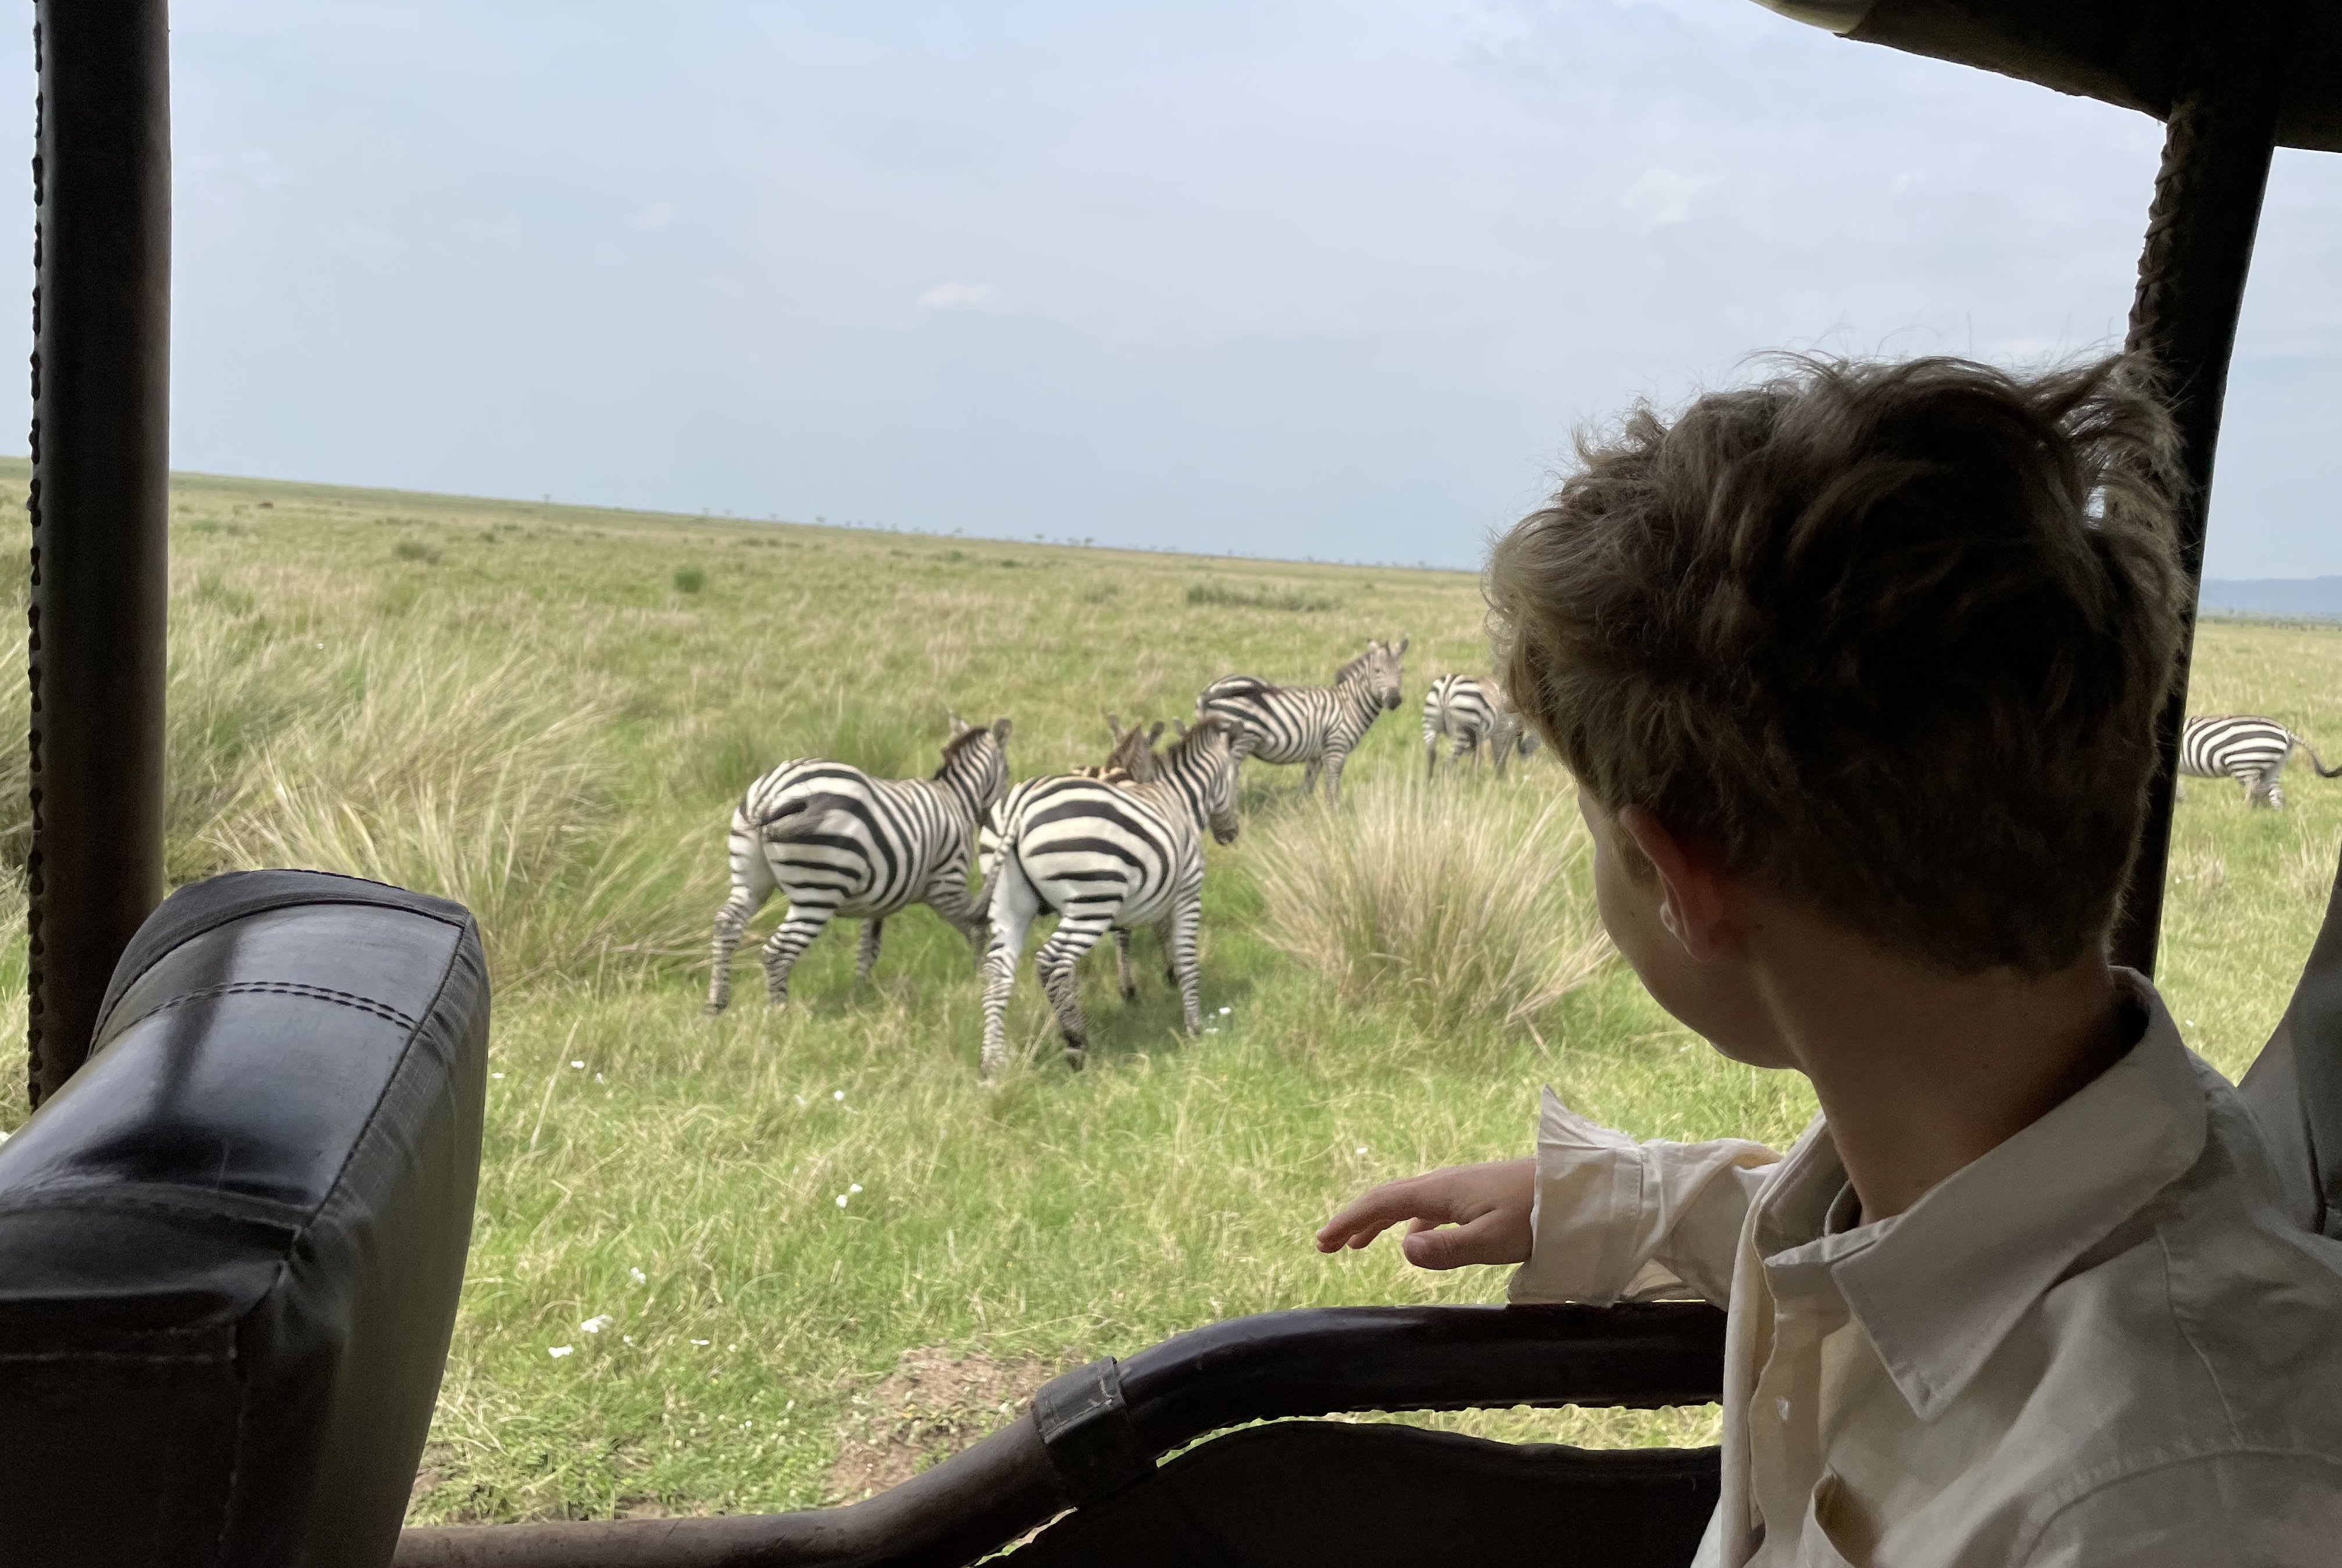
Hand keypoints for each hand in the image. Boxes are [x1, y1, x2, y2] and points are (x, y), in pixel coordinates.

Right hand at [1314, 1158, 1535, 1269]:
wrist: (1575, 1191)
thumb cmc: (1536, 1217)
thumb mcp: (1492, 1240)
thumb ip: (1447, 1248)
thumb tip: (1400, 1248)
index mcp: (1441, 1191)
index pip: (1382, 1202)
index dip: (1349, 1221)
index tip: (1322, 1241)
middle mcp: (1444, 1184)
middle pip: (1388, 1199)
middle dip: (1355, 1220)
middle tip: (1327, 1245)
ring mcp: (1460, 1188)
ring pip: (1407, 1203)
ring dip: (1379, 1221)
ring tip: (1358, 1245)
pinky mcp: (1475, 1195)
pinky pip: (1428, 1207)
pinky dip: (1408, 1222)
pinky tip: (1413, 1239)